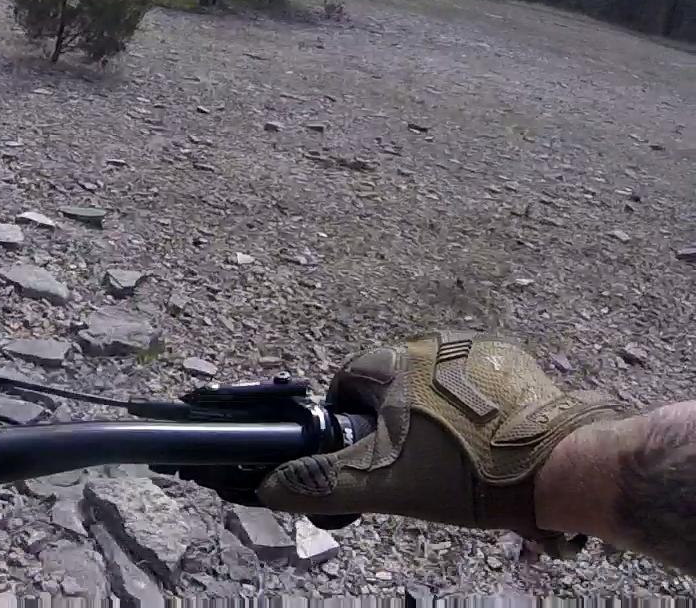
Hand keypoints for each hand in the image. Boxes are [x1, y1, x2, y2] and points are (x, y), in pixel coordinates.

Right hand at [257, 333, 621, 551]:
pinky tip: (485, 439)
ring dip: (435, 406)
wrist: (559, 468)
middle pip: (394, 378)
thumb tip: (268, 485)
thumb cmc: (465, 473)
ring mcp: (478, 348)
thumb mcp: (384, 485)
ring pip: (436, 377)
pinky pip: (475, 379)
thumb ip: (322, 482)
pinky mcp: (515, 361)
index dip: (348, 416)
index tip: (365, 449)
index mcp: (395, 362)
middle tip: (411, 458)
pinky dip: (473, 403)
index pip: (349, 378)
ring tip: (453, 451)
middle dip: (396, 414)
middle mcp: (433, 341)